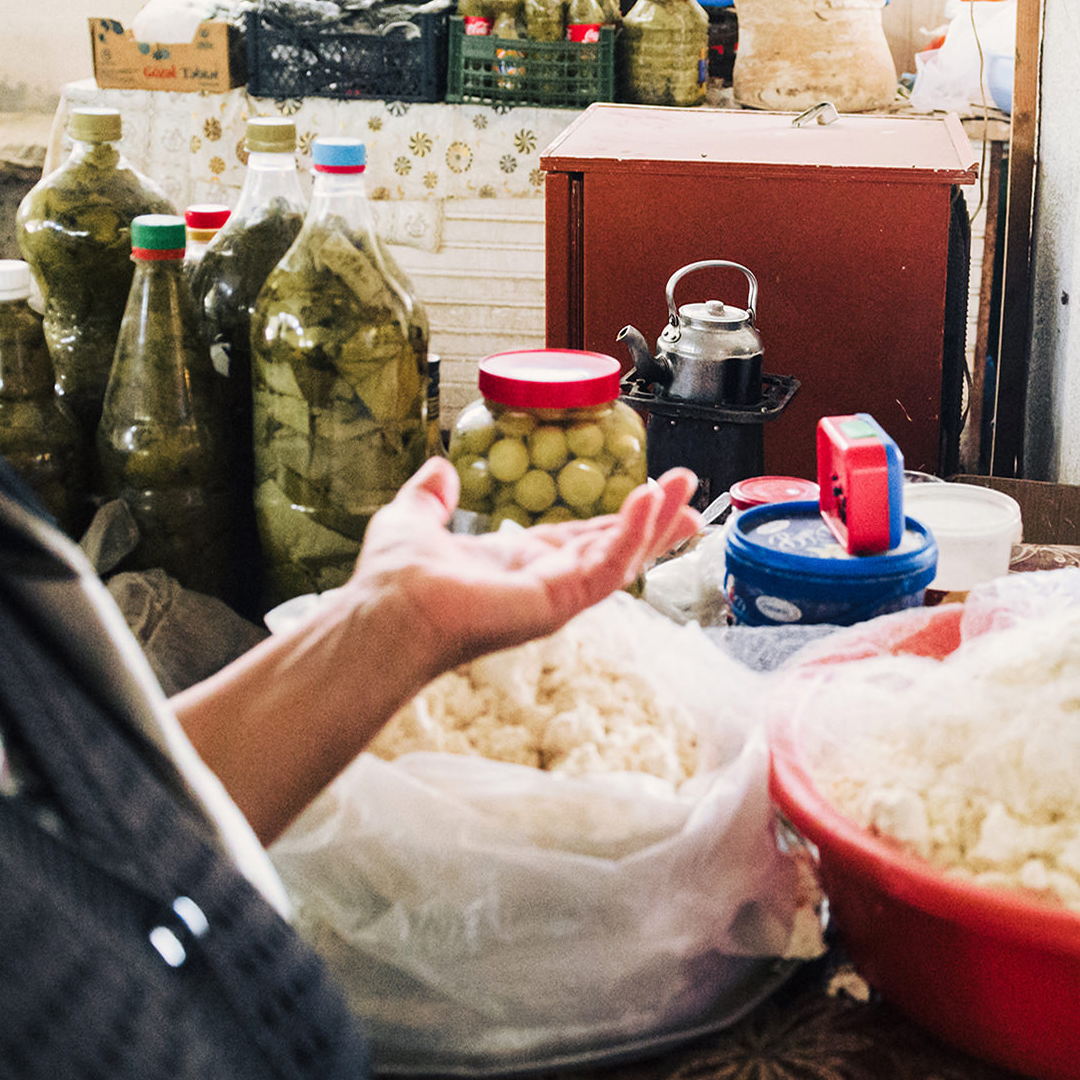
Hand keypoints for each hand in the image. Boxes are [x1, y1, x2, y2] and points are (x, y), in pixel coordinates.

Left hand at [342, 458, 700, 669]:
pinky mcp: (559, 601)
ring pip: (621, 557)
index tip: (649, 494)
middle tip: (691, 492)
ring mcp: (555, 595)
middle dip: (655, 520)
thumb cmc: (395, 579)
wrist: (387, 610)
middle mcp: (543, 582)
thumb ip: (429, 497)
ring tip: (687, 491)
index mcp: (518, 564)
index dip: (615, 518)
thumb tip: (438, 469)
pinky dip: (632, 535)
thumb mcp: (413, 519)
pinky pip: (607, 566)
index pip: (580, 539)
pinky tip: (649, 502)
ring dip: (656, 522)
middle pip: (614, 548)